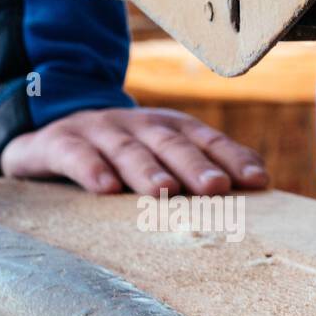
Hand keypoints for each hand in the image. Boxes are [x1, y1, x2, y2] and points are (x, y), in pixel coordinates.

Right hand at [0, 107, 268, 195]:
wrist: (53, 141)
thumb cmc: (125, 158)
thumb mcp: (164, 158)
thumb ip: (207, 166)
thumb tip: (262, 180)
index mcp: (171, 128)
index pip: (207, 141)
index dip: (233, 158)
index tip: (257, 181)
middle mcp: (139, 125)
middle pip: (171, 144)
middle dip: (196, 165)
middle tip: (216, 187)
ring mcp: (99, 131)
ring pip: (127, 150)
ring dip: (148, 170)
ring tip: (165, 191)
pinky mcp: (60, 142)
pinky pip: (75, 155)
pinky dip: (90, 169)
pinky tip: (105, 188)